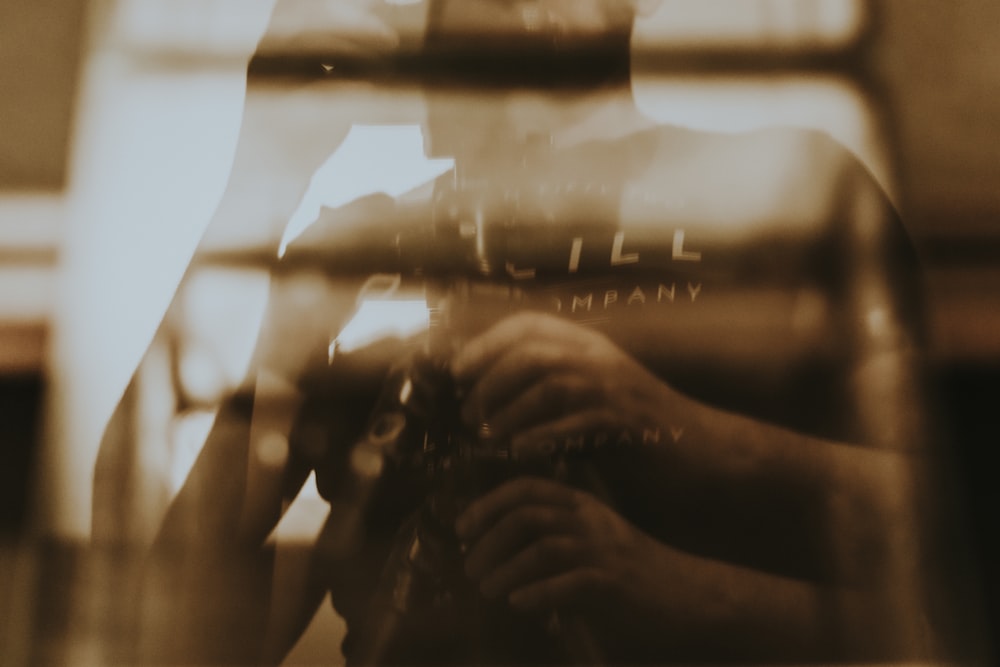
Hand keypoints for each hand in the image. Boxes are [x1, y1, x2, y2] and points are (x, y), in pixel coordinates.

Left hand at [450, 312, 680, 457]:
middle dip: (490, 380)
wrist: (701, 451)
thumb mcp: (593, 397)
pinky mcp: (626, 423)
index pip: (530, 325)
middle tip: (468, 413)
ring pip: (549, 383)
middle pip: (532, 352)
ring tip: (486, 435)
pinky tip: (521, 452)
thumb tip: (495, 395)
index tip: (458, 370)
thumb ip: (554, 389)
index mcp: (591, 346)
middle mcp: (601, 358)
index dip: (488, 342)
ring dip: (509, 410)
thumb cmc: (640, 430)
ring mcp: (616, 388)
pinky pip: (574, 421)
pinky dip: (542, 435)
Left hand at [455, 477, 671, 615]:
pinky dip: (536, 593)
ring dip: (506, 570)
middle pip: (527, 516)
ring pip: (541, 548)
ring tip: (487, 589)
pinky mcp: (612, 583)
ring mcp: (601, 550)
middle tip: (470, 567)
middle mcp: (589, 519)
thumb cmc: (632, 568)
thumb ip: (552, 534)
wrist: (686, 593)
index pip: (526, 488)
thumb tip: (498, 548)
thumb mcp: (592, 538)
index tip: (462, 527)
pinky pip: (566, 584)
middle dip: (489, 540)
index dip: (488, 504)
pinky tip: (518, 604)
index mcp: (581, 503)